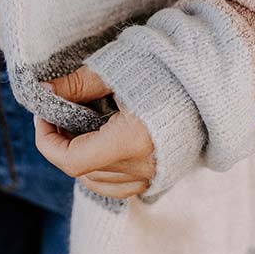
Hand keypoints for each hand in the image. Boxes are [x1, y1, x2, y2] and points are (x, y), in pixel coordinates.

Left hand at [35, 66, 155, 199]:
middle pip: (82, 171)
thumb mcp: (115, 70)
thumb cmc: (165, 68)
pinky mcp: (162, 176)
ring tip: (80, 124)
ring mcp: (154, 176)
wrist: (211, 78)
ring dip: (80, 157)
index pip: (72, 160)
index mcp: (132, 141)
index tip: (43, 114)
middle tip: (58, 112)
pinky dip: (101, 168)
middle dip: (62, 144)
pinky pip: (119, 185)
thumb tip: (43, 92)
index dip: (48, 141)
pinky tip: (101, 139)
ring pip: (98, 182)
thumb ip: (76, 85)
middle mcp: (143, 167)